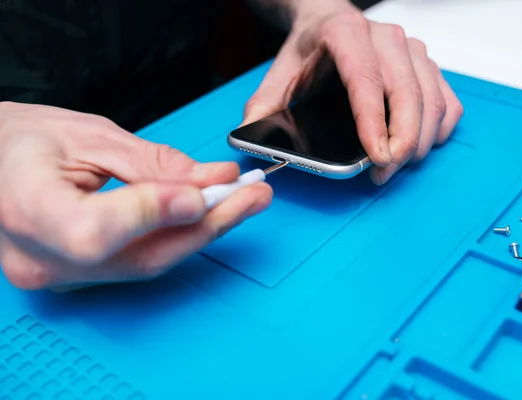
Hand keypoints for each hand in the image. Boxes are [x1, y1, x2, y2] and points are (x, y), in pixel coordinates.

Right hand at [0, 102, 271, 289]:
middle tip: (252, 196)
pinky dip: (179, 236)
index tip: (205, 191)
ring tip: (242, 201)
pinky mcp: (80, 276)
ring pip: (149, 263)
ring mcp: (61, 275)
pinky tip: (209, 215)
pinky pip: (140, 261)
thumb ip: (151, 163)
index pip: (97, 230)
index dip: (156, 212)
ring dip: (202, 231)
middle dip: (208, 224)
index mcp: (27, 211)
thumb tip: (210, 181)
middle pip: (141, 255)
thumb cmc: (21, 142)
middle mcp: (43, 260)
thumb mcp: (86, 135)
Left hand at [243, 3, 463, 184]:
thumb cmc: (308, 49)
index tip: (377, 157)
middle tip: (384, 174)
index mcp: (346, 33)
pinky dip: (439, 129)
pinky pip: (447, 100)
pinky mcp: (427, 63)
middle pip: (407, 94)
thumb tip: (250, 142)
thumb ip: (263, 107)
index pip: (367, 81)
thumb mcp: (279, 74)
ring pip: (432, 100)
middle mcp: (385, 37)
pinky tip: (421, 145)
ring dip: (420, 142)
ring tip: (395, 167)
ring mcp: (411, 49)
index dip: (375, 122)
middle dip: (402, 142)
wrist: (328, 19)